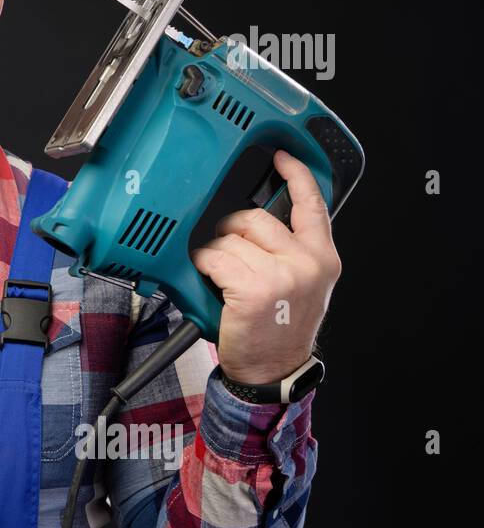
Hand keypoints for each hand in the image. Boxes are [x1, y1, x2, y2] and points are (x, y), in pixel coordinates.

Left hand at [191, 149, 341, 383]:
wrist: (272, 370)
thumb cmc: (280, 328)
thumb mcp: (302, 285)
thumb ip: (291, 251)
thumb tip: (259, 221)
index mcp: (322, 257)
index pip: (313, 204)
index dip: (296, 174)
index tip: (282, 156)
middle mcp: (306, 263)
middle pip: (254, 217)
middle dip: (232, 231)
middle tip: (230, 256)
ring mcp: (281, 275)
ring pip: (230, 238)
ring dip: (216, 254)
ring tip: (224, 278)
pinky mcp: (253, 289)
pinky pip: (214, 258)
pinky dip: (204, 266)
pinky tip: (212, 283)